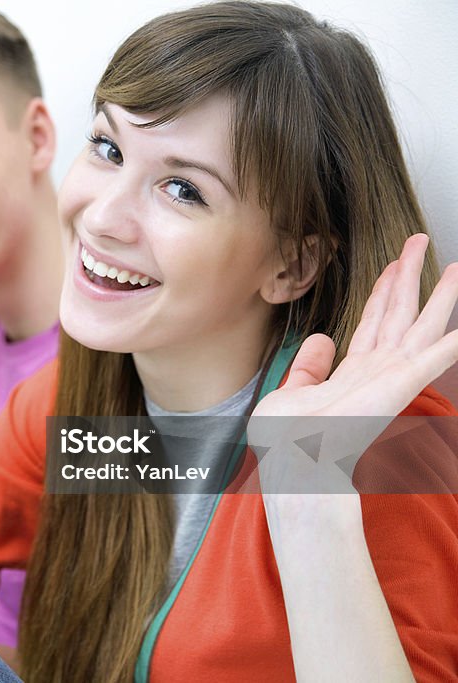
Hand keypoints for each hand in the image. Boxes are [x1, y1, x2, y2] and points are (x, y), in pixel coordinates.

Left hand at [249, 234, 457, 492]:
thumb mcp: (291, 392)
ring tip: (456, 266)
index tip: (392, 265)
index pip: (372, 321)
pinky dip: (457, 340)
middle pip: (399, 311)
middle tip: (419, 240)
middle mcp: (377, 369)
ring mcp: (393, 374)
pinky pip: (441, 353)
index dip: (383, 291)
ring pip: (423, 322)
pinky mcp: (404, 380)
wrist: (296, 461)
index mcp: (352, 371)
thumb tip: (320, 339)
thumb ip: (309, 366)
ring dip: (441, 294)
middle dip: (410, 275)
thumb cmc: (290, 439)